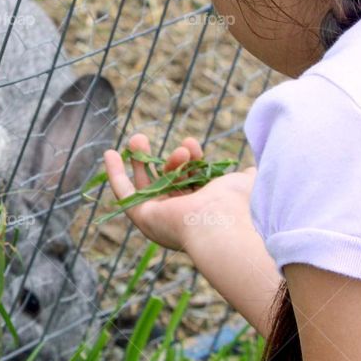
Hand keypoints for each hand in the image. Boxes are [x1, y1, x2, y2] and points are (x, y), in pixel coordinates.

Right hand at [104, 133, 255, 252]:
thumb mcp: (243, 183)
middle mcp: (180, 216)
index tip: (191, 143)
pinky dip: (115, 174)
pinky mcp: (142, 216)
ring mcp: (160, 217)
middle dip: (161, 158)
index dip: (189, 160)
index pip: (190, 181)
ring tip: (138, 138)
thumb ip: (244, 176)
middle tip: (165, 138)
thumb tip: (252, 170)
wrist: (222, 222)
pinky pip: (125, 193)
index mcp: (203, 210)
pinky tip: (109, 154)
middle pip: (165, 182)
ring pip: (144, 184)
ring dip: (139, 159)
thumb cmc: (237, 204)